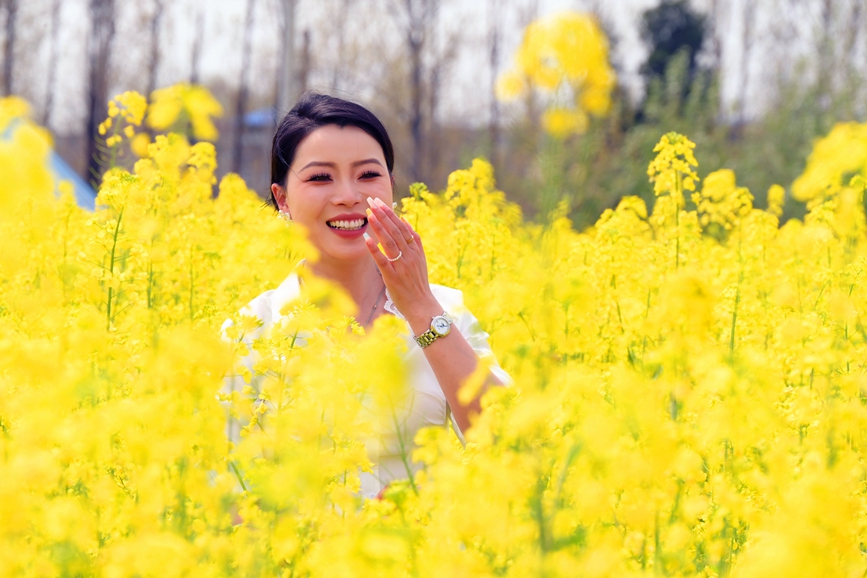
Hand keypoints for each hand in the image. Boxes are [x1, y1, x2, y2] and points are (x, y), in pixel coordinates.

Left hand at [363, 197, 440, 332]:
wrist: (422, 306)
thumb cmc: (417, 284)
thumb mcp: (419, 259)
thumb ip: (413, 241)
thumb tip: (404, 220)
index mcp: (416, 250)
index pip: (402, 226)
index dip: (390, 213)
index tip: (380, 202)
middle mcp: (410, 255)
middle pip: (395, 230)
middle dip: (383, 214)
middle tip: (372, 201)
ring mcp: (402, 265)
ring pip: (390, 242)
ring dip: (379, 226)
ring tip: (369, 213)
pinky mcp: (393, 277)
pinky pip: (382, 260)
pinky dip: (374, 249)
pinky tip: (366, 239)